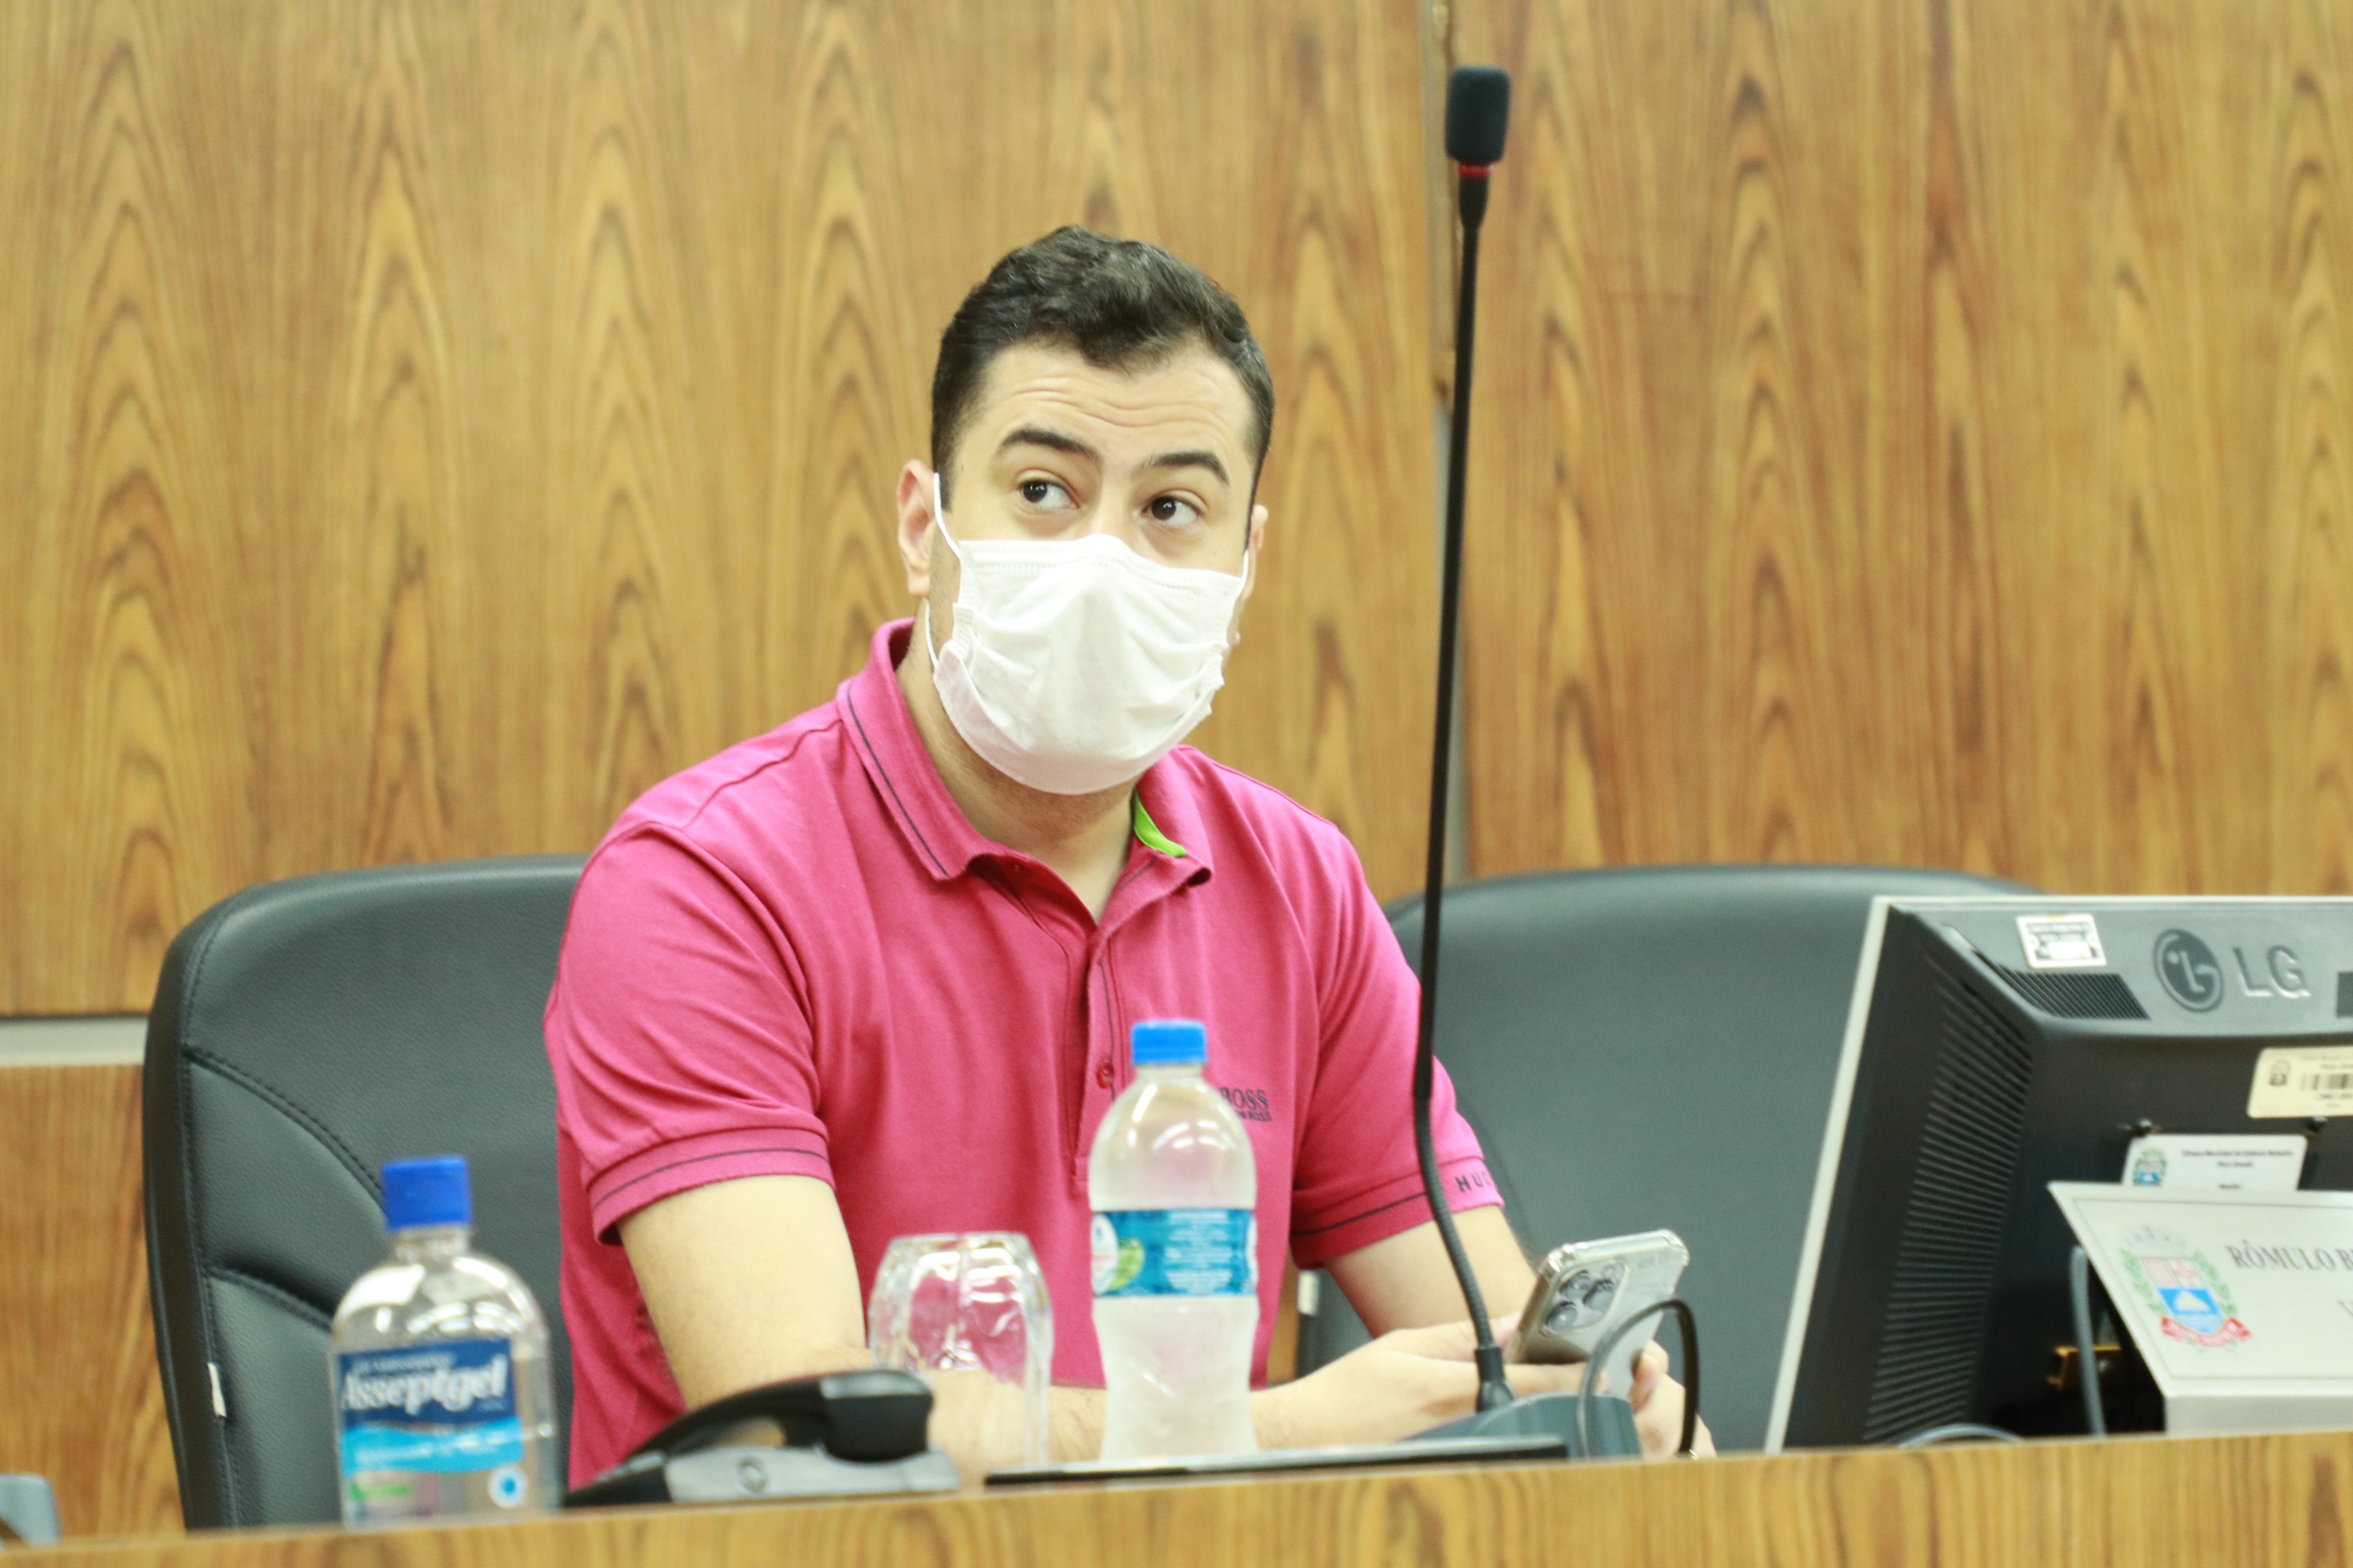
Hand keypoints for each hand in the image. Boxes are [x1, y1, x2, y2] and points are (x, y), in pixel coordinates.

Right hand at [1257, 1318, 1711, 1458]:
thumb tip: (1519, 1319)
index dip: (1595, 1367)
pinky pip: (1515, 1457)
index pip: (1546, 1378)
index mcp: (1459, 1390)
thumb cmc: (1346, 1398)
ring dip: (1576, 1420)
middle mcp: (1471, 1429)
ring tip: (1601, 1397)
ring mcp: (1469, 1457)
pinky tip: (1552, 1427)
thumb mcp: (1407, 1347)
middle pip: (1555, 1415)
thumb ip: (1468, 1334)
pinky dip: (1540, 1443)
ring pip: (1542, 1441)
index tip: (1627, 1356)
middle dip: (1599, 1395)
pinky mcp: (1461, 1474)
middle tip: (1633, 1377)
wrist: (1302, 1446)